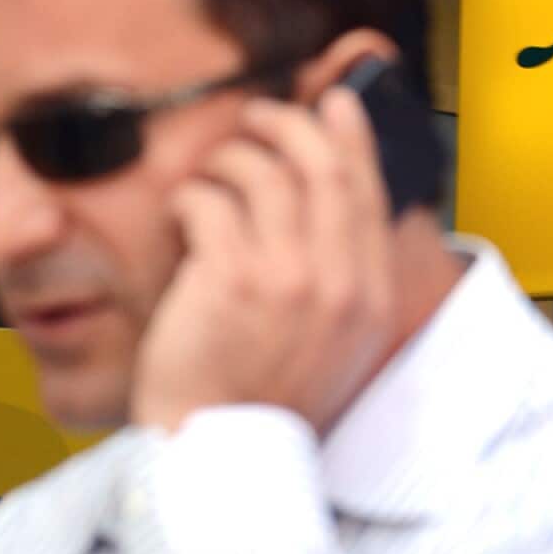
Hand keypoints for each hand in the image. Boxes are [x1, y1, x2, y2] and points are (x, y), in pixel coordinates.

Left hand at [132, 88, 395, 433]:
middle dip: (288, 123)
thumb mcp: (339, 343)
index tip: (333, 103)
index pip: (369, 190)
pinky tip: (182, 212)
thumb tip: (332, 205)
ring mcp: (288, 278)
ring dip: (230, 158)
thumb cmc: (268, 396)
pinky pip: (210, 202)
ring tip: (212, 172)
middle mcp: (339, 280)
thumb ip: (346, 277)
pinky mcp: (230, 279)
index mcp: (371, 295)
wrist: (224, 451)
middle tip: (258, 115)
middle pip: (322, 166)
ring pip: (264, 174)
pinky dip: (190, 196)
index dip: (350, 135)